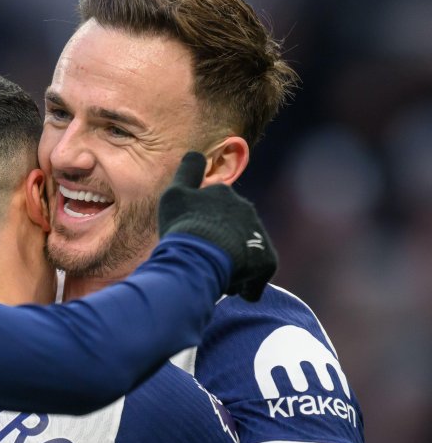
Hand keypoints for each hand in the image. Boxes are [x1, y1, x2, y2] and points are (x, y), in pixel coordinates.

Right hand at [158, 152, 277, 301]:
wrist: (200, 256)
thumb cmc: (184, 226)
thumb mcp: (175, 193)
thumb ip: (187, 171)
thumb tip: (196, 152)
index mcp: (222, 193)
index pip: (213, 204)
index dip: (202, 218)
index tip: (192, 231)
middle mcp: (245, 209)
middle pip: (230, 229)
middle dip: (219, 242)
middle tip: (199, 257)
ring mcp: (257, 234)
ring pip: (244, 250)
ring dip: (232, 263)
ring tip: (214, 276)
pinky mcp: (267, 260)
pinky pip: (257, 275)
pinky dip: (247, 283)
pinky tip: (232, 290)